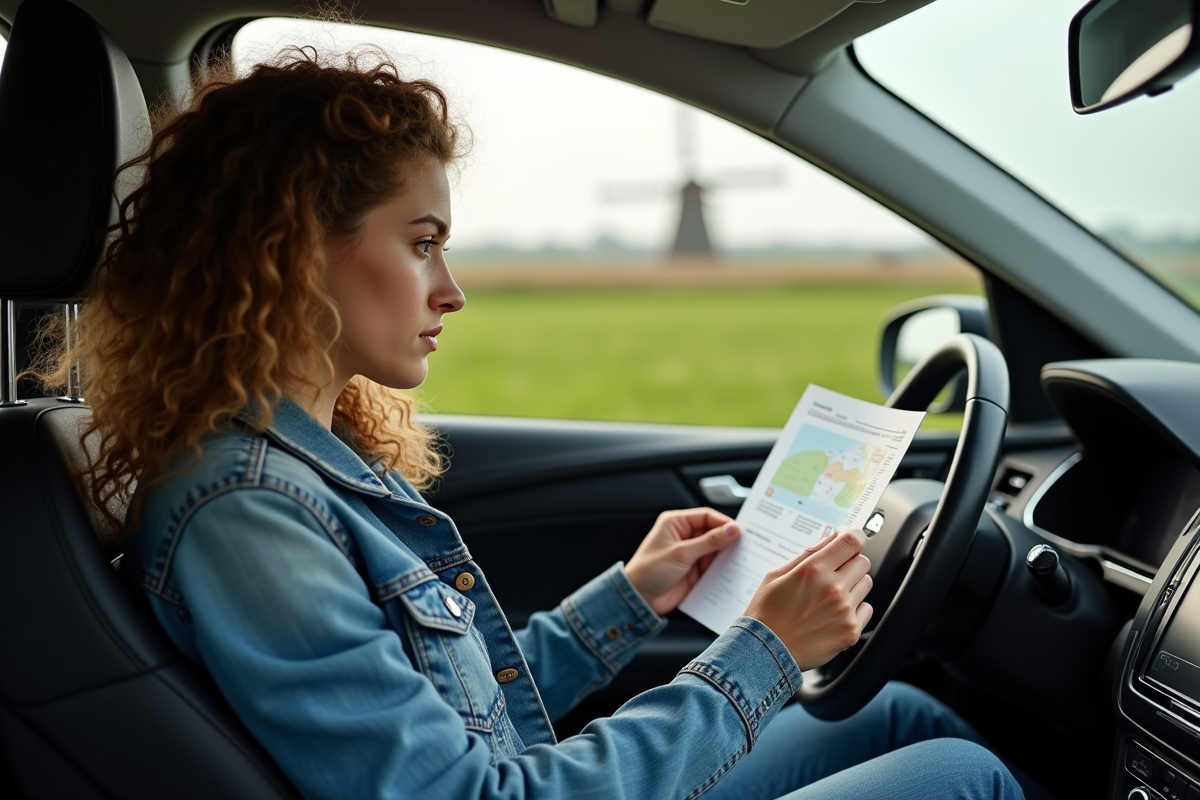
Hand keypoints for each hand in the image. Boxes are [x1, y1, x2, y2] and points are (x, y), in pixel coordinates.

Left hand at [625, 508, 739, 615]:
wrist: (638, 599)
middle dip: (729, 540)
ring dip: (727, 556)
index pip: (707, 516)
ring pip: (716, 550)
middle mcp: (684, 536)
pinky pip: (713, 567)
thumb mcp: (681, 553)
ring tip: (743, 561)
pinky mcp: (694, 570)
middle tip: (747, 546)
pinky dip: (723, 569)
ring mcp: (690, 554)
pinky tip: (733, 573)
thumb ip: (709, 541)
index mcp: (676, 523)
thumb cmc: (649, 570)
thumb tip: (733, 529)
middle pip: (714, 532)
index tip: (741, 532)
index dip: (724, 523)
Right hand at [743, 529, 873, 670]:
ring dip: (853, 585)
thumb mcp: (777, 575)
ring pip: (866, 584)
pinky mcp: (850, 631)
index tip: (851, 540)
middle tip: (835, 572)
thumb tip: (831, 539)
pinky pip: (866, 609)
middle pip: (863, 561)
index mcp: (813, 570)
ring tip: (831, 596)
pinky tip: (834, 614)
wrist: (764, 652)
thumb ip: (808, 554)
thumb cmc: (767, 613)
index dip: (854, 537)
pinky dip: (855, 609)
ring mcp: (844, 611)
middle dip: (851, 562)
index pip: (852, 541)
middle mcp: (832, 588)